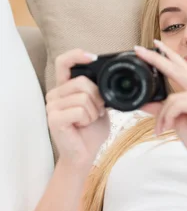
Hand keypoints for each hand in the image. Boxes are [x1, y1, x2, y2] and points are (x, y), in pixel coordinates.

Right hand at [46, 49, 109, 166]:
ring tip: (88, 121)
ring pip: (83, 97)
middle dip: (97, 97)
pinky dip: (88, 119)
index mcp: (64, 88)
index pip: (64, 62)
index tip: (93, 58)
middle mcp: (54, 94)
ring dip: (94, 111)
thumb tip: (109, 78)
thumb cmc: (90, 131)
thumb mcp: (99, 106)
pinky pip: (80, 110)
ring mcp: (52, 106)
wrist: (84, 154)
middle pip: (82, 82)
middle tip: (96, 111)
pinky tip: (82, 126)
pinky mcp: (54, 118)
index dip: (77, 56)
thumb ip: (99, 91)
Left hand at [134, 40, 186, 168]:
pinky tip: (168, 128)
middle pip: (177, 69)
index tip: (153, 44)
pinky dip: (168, 118)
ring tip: (161, 129)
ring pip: (172, 97)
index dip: (168, 55)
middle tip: (138, 50)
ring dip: (162, 116)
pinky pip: (177, 105)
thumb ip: (162, 109)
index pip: (182, 67)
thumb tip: (143, 102)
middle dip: (156, 59)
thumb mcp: (176, 121)